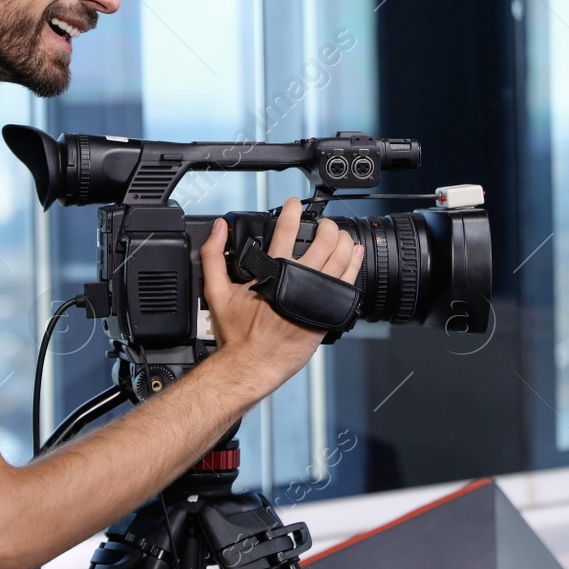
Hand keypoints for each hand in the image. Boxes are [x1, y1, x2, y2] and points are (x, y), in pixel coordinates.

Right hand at [199, 198, 362, 393]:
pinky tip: (355, 256)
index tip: (293, 204)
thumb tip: (218, 229)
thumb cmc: (237, 334)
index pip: (286, 230)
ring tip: (340, 235)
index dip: (291, 212)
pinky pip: (348, 283)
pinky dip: (354, 265)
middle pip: (324, 241)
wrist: (252, 364)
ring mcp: (317, 296)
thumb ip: (213, 256)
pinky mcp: (327, 312)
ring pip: (341, 259)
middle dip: (326, 226)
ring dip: (344, 242)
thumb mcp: (215, 291)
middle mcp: (299, 280)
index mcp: (273, 271)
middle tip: (323, 224)